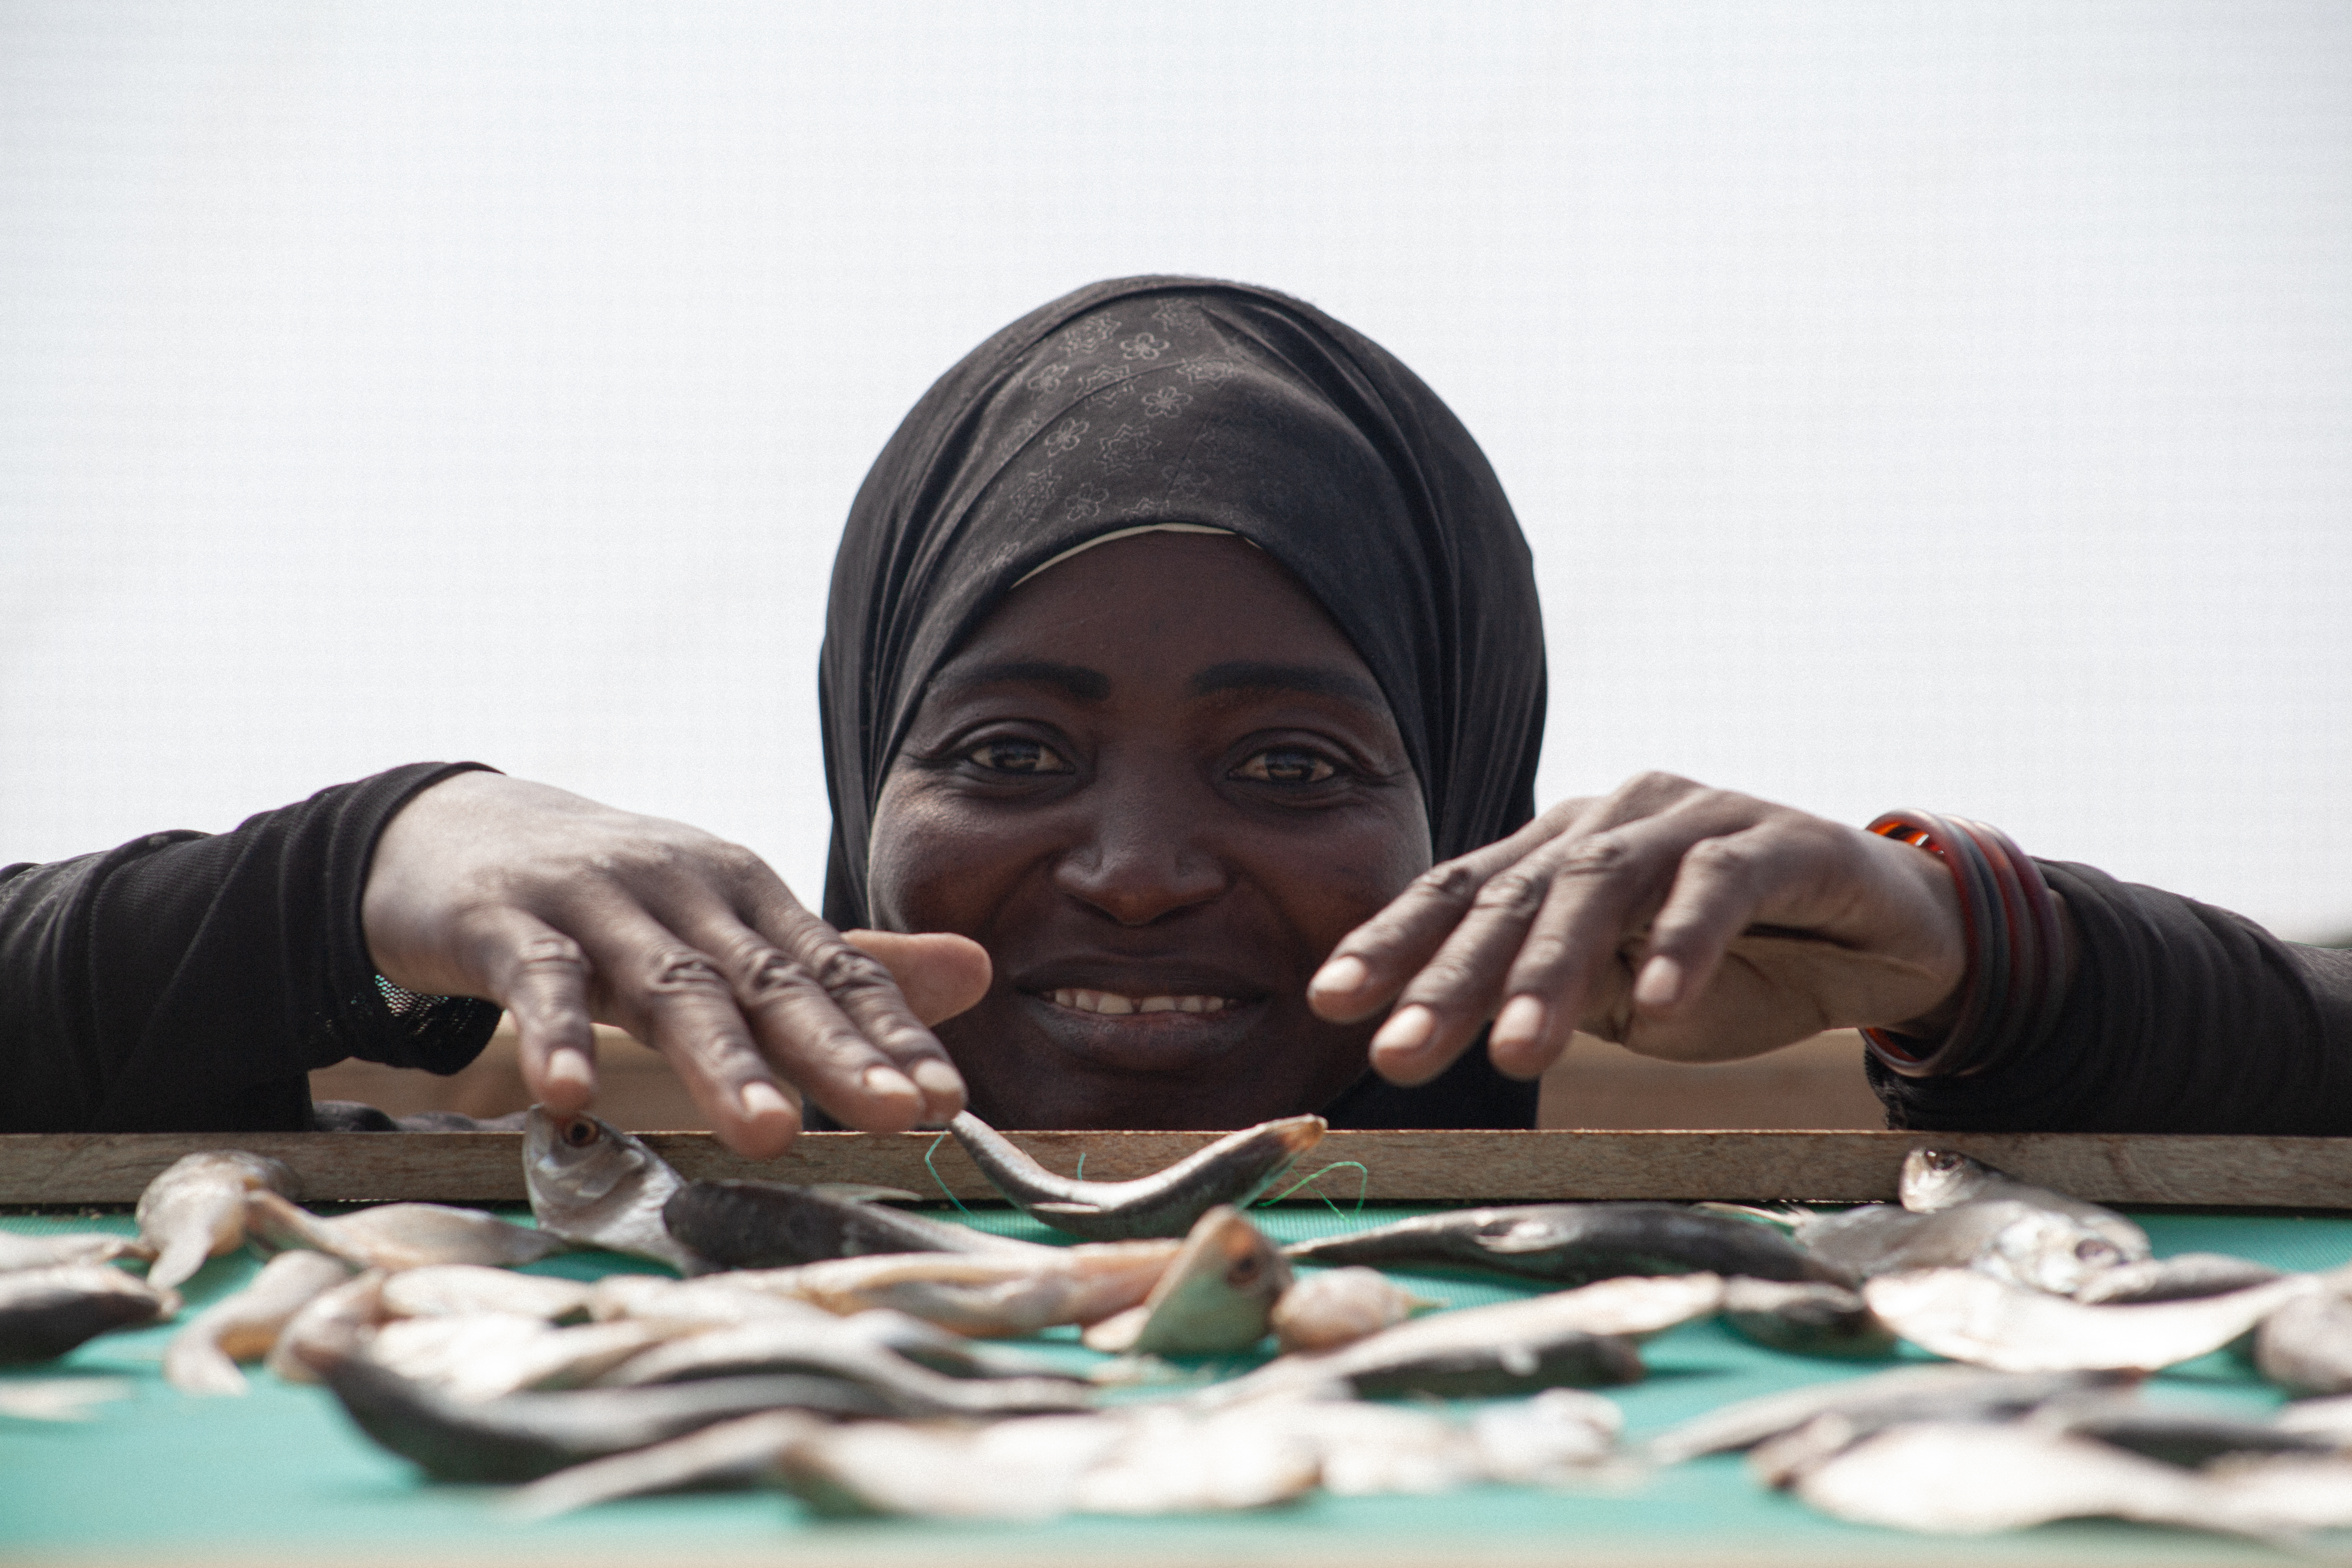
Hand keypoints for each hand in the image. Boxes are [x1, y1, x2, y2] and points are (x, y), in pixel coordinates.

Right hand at [361, 772, 990, 1155]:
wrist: (457, 828)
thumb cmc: (616, 895)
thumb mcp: (730, 922)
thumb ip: (841, 962)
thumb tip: (978, 971)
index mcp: (749, 895)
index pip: (835, 970)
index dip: (893, 1033)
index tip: (947, 1100)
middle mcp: (687, 890)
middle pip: (768, 980)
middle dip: (836, 1051)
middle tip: (896, 1114)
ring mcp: (597, 901)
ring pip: (670, 985)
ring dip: (722, 1061)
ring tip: (769, 1133)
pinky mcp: (506, 919)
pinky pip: (541, 980)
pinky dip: (557, 1035)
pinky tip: (569, 1096)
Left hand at [1304, 772, 1972, 1085]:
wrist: (1879, 937)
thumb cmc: (1736, 966)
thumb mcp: (1622, 994)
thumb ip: (1546, 995)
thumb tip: (1435, 1029)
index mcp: (1559, 850)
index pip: (1458, 894)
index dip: (1392, 944)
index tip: (1328, 1003)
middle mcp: (1613, 818)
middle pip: (1513, 896)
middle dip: (1450, 979)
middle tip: (1398, 1050)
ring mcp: (1695, 817)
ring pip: (1600, 885)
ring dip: (1553, 972)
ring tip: (1516, 1052)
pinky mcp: (1779, 837)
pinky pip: (1718, 883)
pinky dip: (1683, 940)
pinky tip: (1657, 1000)